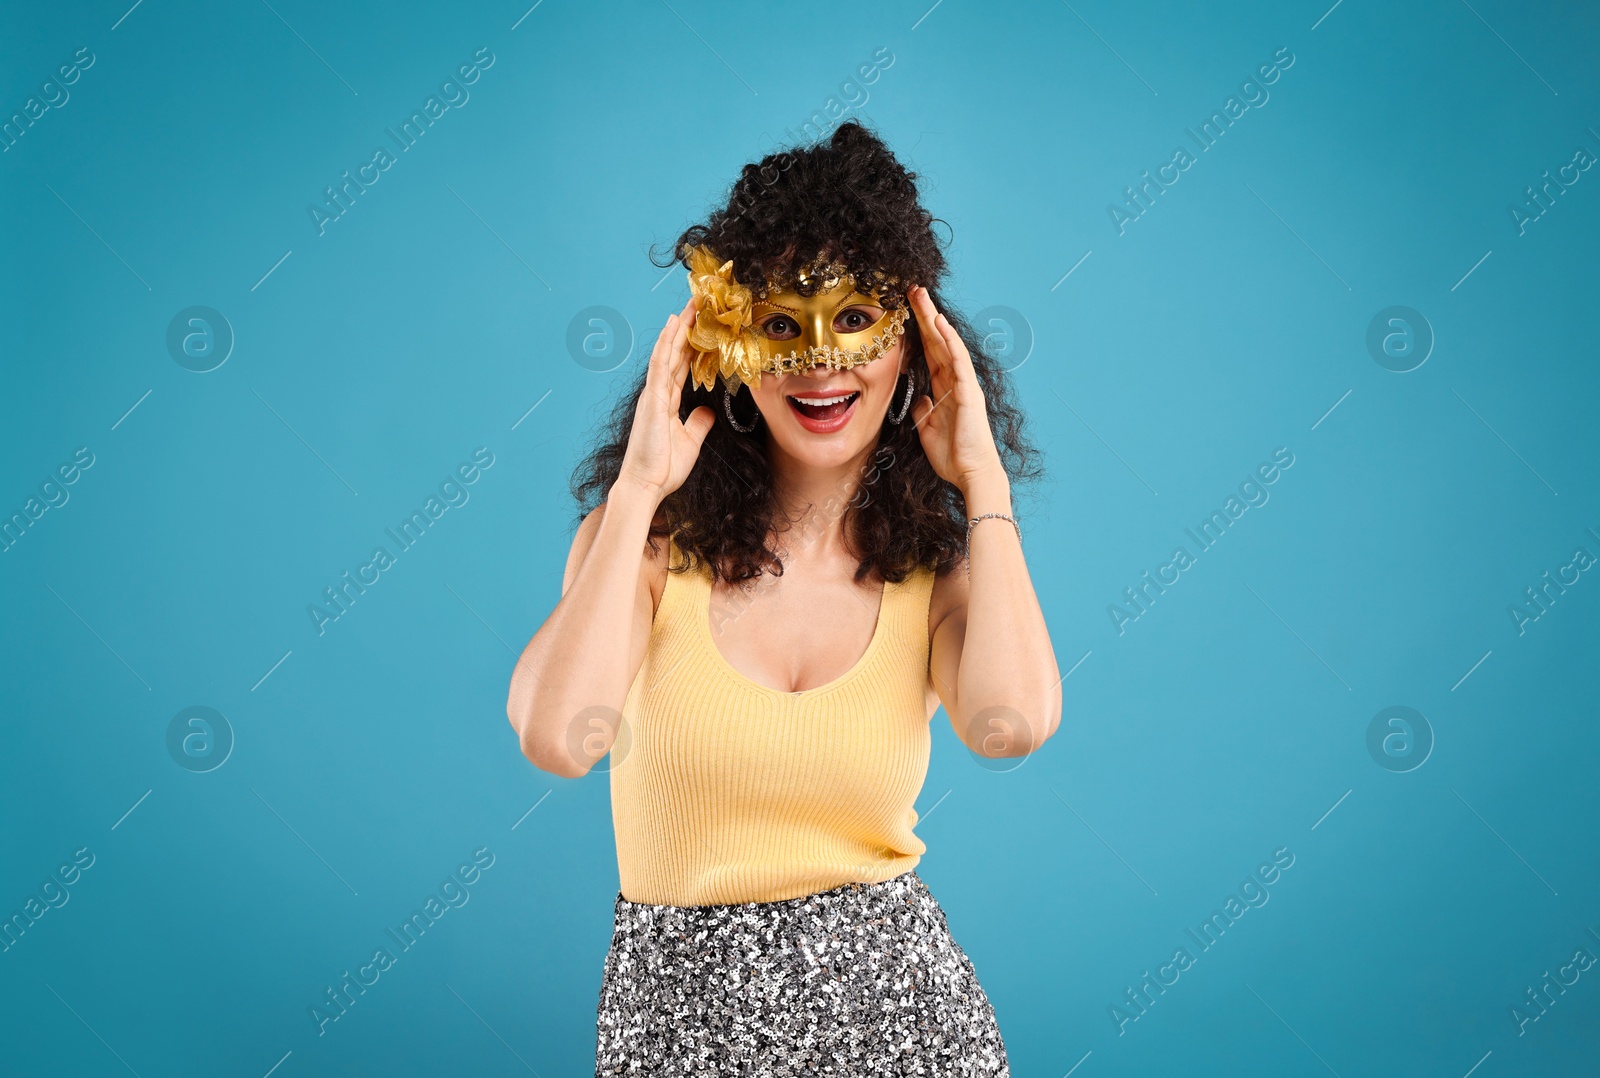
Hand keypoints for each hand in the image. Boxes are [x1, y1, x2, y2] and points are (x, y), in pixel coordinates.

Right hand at [614, 297, 716, 499]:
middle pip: (676, 353)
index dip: (691, 344)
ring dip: (679, 327)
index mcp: (667, 402)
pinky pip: (660, 365)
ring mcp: (654, 394)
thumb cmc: (663, 468)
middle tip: (699, 302)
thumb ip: (698, 424)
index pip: (682, 366)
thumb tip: (708, 411)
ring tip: (691, 303)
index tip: (702, 324)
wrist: (647, 485)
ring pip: (668, 352)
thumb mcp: (690, 442)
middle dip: (688, 328)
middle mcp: (659, 393)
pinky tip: (674, 325)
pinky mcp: (652, 399)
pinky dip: (667, 343)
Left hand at [907, 285, 1006, 494]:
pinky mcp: (968, 392)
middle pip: (937, 341)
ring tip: (922, 296)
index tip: (904, 310)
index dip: (917, 331)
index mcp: (944, 389)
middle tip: (911, 289)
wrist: (970, 474)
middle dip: (924, 315)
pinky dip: (949, 340)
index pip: (929, 352)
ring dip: (934, 319)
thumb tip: (919, 398)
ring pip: (947, 344)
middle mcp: (955, 381)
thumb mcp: (927, 429)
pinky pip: (958, 361)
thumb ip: (922, 410)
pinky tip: (939, 323)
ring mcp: (963, 384)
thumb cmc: (952, 455)